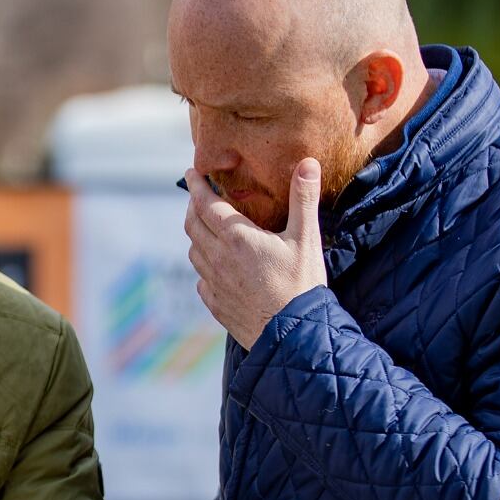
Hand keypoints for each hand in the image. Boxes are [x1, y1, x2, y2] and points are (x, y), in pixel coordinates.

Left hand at [184, 161, 327, 348]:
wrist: (294, 336)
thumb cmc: (302, 285)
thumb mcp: (306, 238)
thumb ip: (303, 198)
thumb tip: (307, 162)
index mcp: (237, 237)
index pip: (206, 203)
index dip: (197, 185)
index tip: (191, 172)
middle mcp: (218, 258)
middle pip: (193, 225)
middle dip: (193, 206)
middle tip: (198, 196)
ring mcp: (214, 283)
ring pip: (194, 251)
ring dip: (197, 235)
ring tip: (206, 228)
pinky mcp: (216, 304)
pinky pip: (201, 279)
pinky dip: (204, 266)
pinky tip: (215, 267)